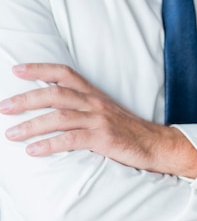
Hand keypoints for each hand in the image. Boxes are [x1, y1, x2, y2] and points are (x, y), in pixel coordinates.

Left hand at [0, 64, 196, 176]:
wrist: (158, 145)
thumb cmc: (130, 133)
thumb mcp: (107, 114)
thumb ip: (84, 110)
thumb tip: (54, 111)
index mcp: (95, 95)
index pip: (65, 74)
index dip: (40, 69)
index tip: (17, 70)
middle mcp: (95, 104)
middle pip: (55, 94)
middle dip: (26, 99)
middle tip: (3, 107)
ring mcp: (100, 120)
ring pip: (59, 117)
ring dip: (31, 125)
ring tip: (10, 134)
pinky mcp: (104, 138)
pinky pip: (71, 139)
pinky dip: (49, 145)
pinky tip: (33, 151)